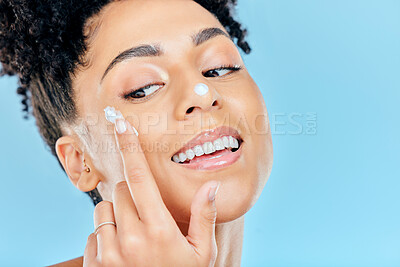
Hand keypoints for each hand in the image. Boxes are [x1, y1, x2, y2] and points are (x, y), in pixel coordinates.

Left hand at [83, 117, 220, 266]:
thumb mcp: (203, 254)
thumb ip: (205, 217)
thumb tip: (210, 185)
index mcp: (159, 230)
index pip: (140, 177)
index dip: (130, 146)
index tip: (120, 123)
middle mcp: (130, 238)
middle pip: (120, 189)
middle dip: (131, 193)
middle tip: (147, 213)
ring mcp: (109, 253)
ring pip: (103, 209)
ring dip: (116, 213)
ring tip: (134, 234)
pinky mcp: (94, 264)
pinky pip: (93, 233)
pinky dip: (105, 234)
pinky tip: (121, 251)